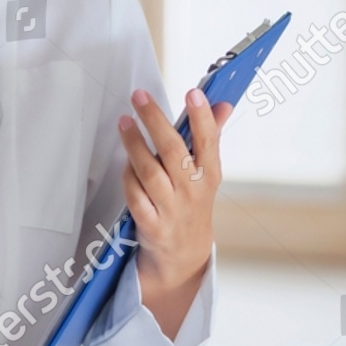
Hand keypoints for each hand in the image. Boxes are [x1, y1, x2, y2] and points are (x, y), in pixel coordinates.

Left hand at [118, 88, 233, 335]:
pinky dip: (128, 177)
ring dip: (134, 144)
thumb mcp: (206, 172)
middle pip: (173, 151)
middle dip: (155, 120)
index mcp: (209, 174)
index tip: (193, 93)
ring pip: (150, 172)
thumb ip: (210, 136)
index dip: (202, 117)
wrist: (185, 253)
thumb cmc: (192, 201)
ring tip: (124, 122)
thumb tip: (222, 103)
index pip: (208, 141)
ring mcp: (172, 209)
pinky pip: (135, 196)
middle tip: (139, 96)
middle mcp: (192, 191)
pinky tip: (123, 161)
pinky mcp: (151, 224)